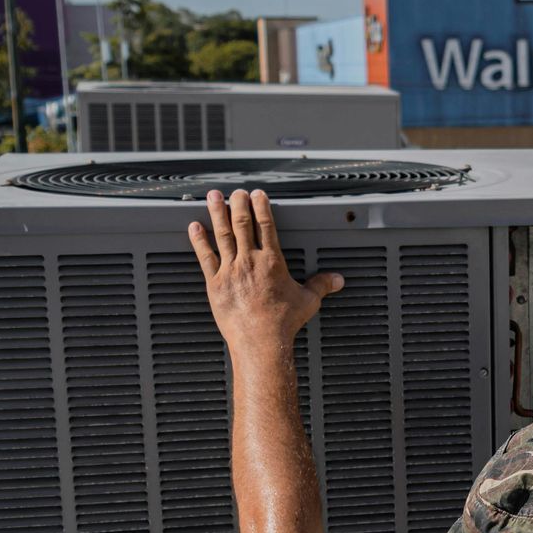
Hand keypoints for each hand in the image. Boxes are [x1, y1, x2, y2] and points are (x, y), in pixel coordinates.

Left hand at [189, 190, 342, 359]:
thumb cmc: (282, 323)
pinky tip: (194, 227)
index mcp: (272, 261)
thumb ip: (321, 286)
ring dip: (217, 213)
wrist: (260, 341)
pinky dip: (199, 240)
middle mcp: (250, 261)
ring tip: (213, 196)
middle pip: (242, 223)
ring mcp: (230, 270)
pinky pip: (205, 257)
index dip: (261, 206)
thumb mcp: (307, 301)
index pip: (266, 225)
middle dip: (238, 203)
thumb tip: (337, 280)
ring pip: (222, 234)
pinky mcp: (215, 283)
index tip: (258, 194)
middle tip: (236, 191)